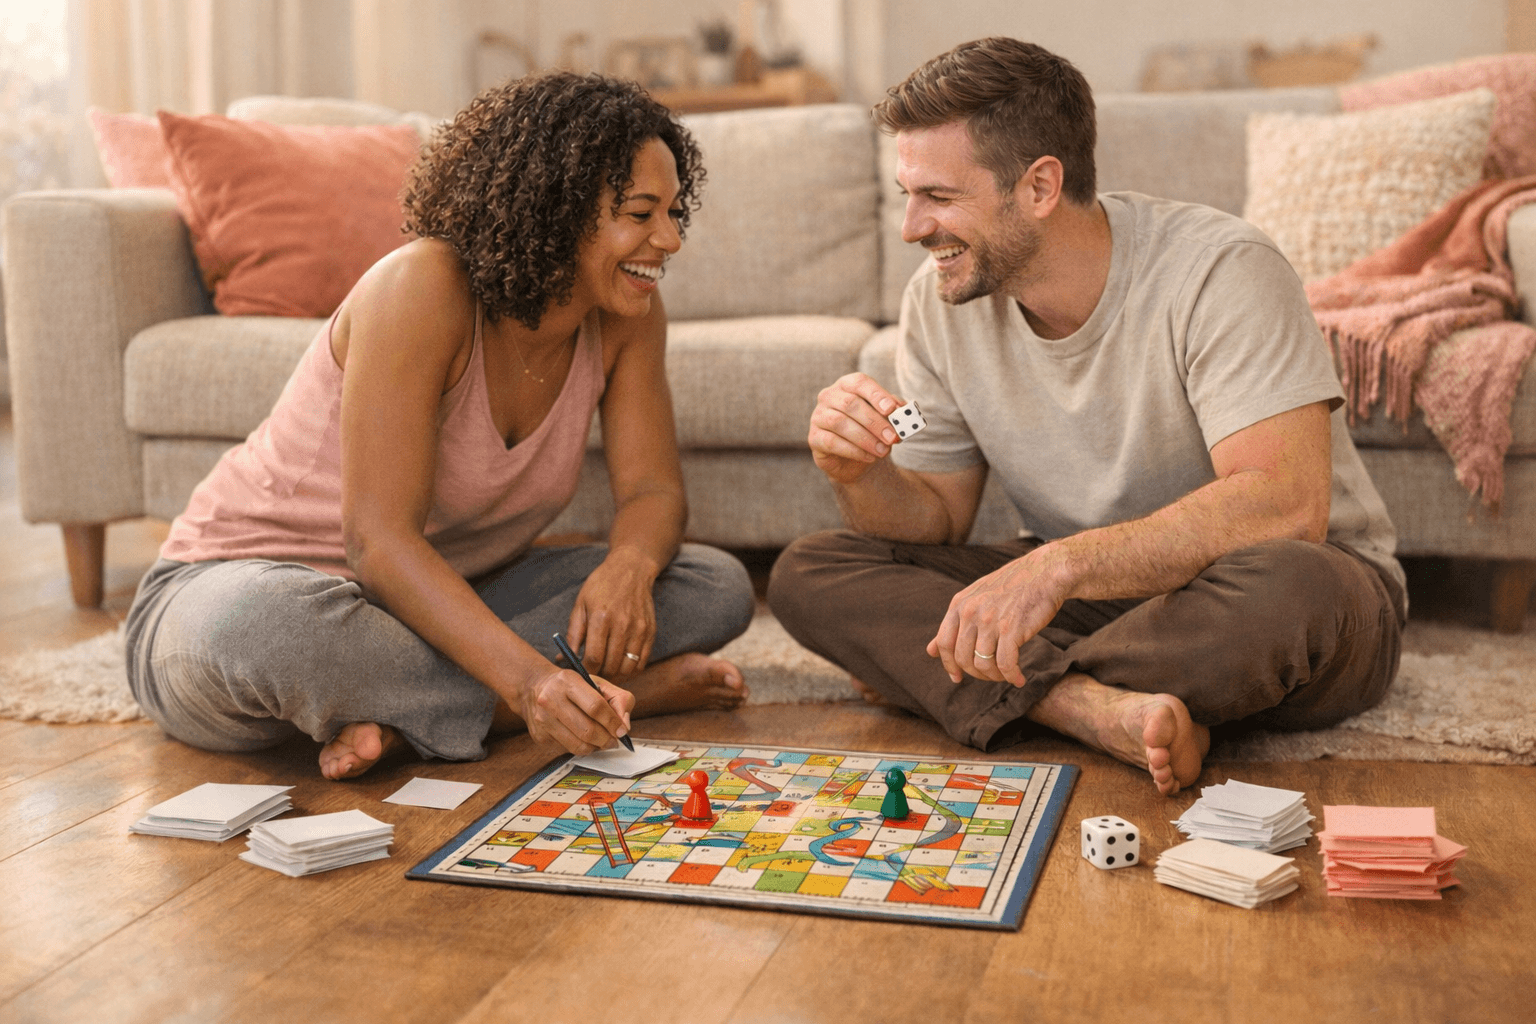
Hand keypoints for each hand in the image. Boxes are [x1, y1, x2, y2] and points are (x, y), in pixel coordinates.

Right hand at [518, 666, 634, 753]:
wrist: (534, 687)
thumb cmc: (571, 686)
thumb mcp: (597, 683)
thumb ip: (619, 699)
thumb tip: (624, 726)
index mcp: (568, 681)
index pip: (596, 706)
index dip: (612, 722)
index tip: (621, 731)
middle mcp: (551, 699)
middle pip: (587, 730)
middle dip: (606, 739)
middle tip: (614, 740)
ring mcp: (543, 719)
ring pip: (577, 744)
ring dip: (596, 747)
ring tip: (602, 741)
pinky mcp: (539, 736)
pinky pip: (567, 749)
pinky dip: (581, 748)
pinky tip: (584, 739)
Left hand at [566, 547, 658, 680]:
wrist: (632, 569)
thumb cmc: (602, 585)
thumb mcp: (580, 605)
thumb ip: (572, 634)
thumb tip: (563, 660)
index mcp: (601, 617)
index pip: (593, 658)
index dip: (585, 671)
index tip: (580, 673)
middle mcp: (622, 625)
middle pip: (611, 666)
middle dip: (599, 676)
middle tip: (592, 676)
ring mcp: (639, 629)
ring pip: (628, 668)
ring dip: (615, 676)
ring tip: (606, 673)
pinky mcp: (650, 632)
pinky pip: (642, 662)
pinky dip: (631, 670)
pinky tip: (620, 666)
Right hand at [807, 372, 904, 484]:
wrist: (858, 460)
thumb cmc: (872, 432)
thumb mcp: (887, 420)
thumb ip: (894, 412)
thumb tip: (902, 409)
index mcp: (847, 385)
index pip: (859, 382)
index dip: (876, 394)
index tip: (891, 409)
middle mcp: (829, 396)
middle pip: (850, 404)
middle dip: (874, 422)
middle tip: (892, 437)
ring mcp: (818, 416)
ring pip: (839, 422)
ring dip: (865, 438)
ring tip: (883, 451)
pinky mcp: (814, 438)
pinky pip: (831, 442)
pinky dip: (853, 450)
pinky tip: (869, 457)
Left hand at [926, 546, 1073, 686]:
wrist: (1045, 573)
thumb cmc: (1012, 587)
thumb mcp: (976, 598)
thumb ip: (954, 624)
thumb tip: (930, 651)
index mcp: (959, 604)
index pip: (944, 643)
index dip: (949, 664)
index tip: (957, 678)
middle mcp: (971, 612)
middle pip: (962, 658)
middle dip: (975, 673)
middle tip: (990, 675)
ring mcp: (990, 620)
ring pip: (982, 664)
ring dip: (994, 676)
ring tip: (1005, 676)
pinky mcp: (1011, 629)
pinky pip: (1005, 664)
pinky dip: (1011, 676)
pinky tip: (1018, 679)